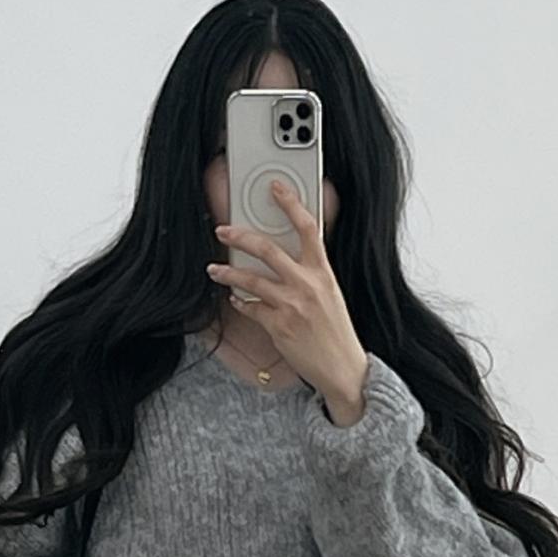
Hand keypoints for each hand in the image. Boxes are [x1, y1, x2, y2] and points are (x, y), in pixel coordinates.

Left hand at [208, 180, 370, 417]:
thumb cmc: (336, 332)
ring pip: (251, 279)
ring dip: (228, 272)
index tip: (276, 188)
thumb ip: (310, 273)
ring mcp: (292, 306)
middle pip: (268, 249)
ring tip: (214, 270)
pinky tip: (235, 300)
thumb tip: (286, 257)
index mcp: (323, 272)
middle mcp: (308, 285)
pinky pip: (251, 308)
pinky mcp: (279, 327)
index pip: (308, 228)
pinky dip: (240, 302)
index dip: (291, 204)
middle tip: (224, 230)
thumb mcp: (330, 294)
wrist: (343, 368)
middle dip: (240, 236)